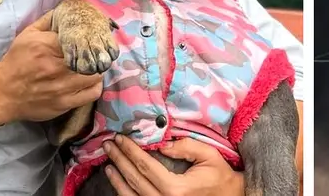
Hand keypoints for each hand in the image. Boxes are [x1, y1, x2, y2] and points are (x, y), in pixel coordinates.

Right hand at [0, 10, 103, 121]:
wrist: (2, 94)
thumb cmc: (15, 62)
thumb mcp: (27, 35)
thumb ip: (49, 21)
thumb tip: (67, 10)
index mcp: (46, 47)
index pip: (80, 38)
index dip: (90, 37)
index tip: (93, 37)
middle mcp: (56, 67)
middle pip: (92, 57)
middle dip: (96, 53)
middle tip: (96, 52)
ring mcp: (62, 88)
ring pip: (96, 75)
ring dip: (97, 69)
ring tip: (93, 66)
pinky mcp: (64, 104)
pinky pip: (92, 93)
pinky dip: (95, 86)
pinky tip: (90, 81)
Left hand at [102, 136, 243, 195]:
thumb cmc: (219, 176)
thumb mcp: (208, 156)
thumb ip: (186, 147)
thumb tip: (162, 144)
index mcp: (175, 188)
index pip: (145, 166)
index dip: (130, 151)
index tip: (120, 138)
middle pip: (134, 179)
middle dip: (119, 160)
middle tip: (108, 145)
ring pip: (131, 194)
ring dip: (117, 178)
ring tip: (108, 163)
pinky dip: (125, 192)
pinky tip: (118, 182)